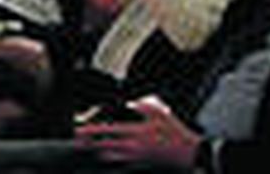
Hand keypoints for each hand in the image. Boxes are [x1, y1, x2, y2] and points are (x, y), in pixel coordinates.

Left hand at [74, 96, 200, 167]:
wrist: (193, 155)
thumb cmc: (177, 133)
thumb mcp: (160, 112)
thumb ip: (141, 105)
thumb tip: (128, 103)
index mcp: (135, 133)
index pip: (106, 132)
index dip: (89, 132)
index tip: (77, 131)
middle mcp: (133, 148)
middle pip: (103, 148)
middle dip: (88, 145)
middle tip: (77, 142)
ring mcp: (137, 160)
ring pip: (109, 159)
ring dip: (98, 154)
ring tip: (88, 149)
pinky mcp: (141, 167)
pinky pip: (120, 166)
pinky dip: (111, 162)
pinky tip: (106, 159)